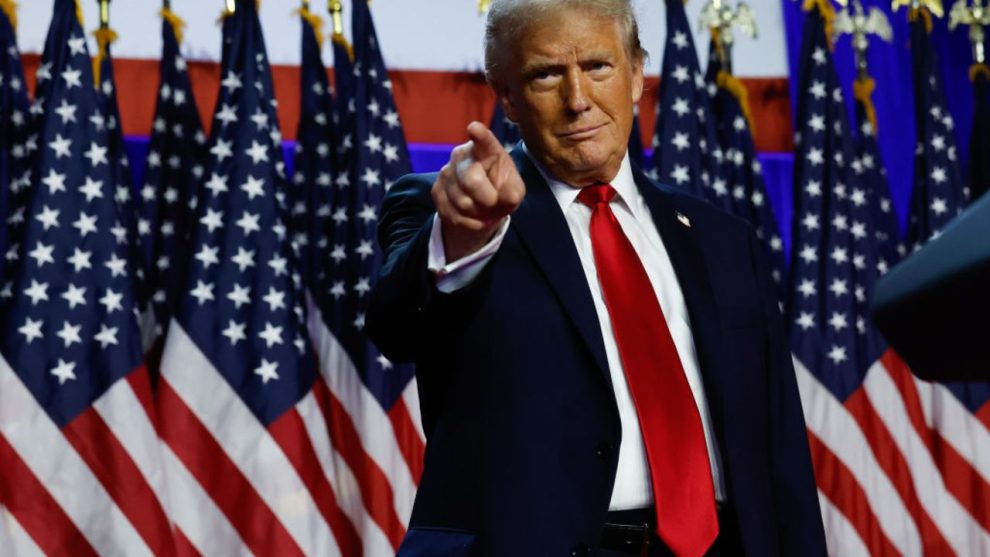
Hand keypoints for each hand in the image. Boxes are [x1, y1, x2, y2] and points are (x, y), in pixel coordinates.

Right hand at [432, 121, 525, 260]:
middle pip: (472, 181)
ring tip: (483, 208)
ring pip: (463, 203)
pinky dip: (469, 223)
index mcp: (486, 149)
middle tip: (493, 202)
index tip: (474, 128)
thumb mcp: (514, 191)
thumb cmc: (501, 190)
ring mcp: (446, 172)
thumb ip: (513, 193)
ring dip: (478, 213)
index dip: (479, 135)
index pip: (483, 140)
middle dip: (487, 200)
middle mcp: (462, 155)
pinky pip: (454, 215)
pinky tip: (473, 216)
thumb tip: (507, 198)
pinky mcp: (436, 190)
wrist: (481, 206)